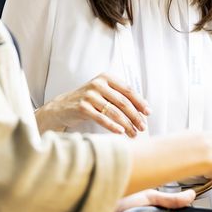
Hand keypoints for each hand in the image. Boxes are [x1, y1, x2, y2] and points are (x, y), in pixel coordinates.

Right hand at [35, 73, 149, 136]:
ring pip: (114, 111)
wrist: (62, 107)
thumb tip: (142, 109)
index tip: (148, 113)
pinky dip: (112, 126)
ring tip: (133, 133)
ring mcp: (89, 95)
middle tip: (143, 127)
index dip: (140, 102)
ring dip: (126, 124)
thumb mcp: (103, 93)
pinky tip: (120, 132)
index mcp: (106, 78)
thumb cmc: (88, 101)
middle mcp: (98, 84)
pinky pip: (101, 118)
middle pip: (123, 101)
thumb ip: (120, 97)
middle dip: (135, 116)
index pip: (128, 90)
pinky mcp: (82, 107)